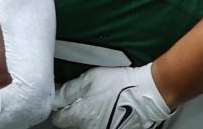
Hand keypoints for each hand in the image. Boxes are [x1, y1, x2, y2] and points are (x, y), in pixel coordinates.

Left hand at [51, 64, 171, 128]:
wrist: (148, 93)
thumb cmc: (120, 84)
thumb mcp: (90, 79)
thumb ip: (68, 90)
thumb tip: (55, 98)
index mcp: (79, 116)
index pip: (58, 119)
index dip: (58, 108)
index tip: (62, 100)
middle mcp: (89, 128)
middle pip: (72, 124)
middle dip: (74, 112)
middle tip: (83, 98)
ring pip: (87, 126)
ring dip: (88, 117)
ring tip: (99, 102)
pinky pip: (101, 126)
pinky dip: (102, 119)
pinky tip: (109, 108)